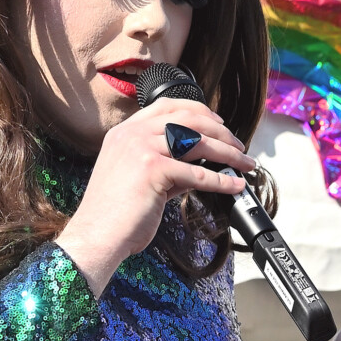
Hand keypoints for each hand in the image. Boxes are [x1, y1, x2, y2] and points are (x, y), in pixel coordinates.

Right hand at [56, 100, 253, 295]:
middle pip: (188, 119)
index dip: (198, 110)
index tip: (218, 123)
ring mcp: (141, 148)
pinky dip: (222, 180)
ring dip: (228, 153)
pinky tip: (234, 185)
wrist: (96, 235)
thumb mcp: (136, 178)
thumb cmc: (113, 214)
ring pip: (198, 143)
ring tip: (245, 163)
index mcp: (124, 132)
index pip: (166, 105)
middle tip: (239, 145)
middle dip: (220, 132)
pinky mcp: (153, 169)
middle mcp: (132, 134)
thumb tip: (198, 167)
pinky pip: (198, 174)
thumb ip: (165, 166)